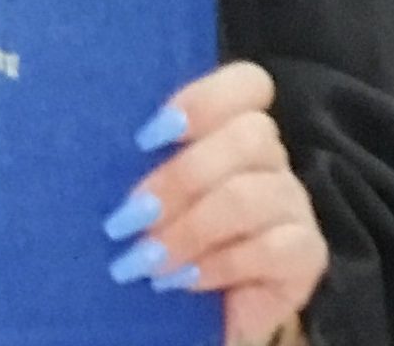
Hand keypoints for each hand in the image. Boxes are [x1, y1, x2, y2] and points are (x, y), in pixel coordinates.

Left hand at [104, 63, 325, 345]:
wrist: (199, 310)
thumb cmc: (162, 231)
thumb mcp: (146, 186)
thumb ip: (137, 157)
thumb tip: (85, 136)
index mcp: (235, 123)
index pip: (248, 83)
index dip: (201, 102)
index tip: (145, 138)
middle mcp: (271, 155)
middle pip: (248, 136)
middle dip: (178, 178)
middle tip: (127, 216)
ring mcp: (294, 202)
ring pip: (250, 195)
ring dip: (188, 229)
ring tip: (144, 259)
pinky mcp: (308, 255)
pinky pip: (271, 249)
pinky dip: (218, 265)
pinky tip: (183, 280)